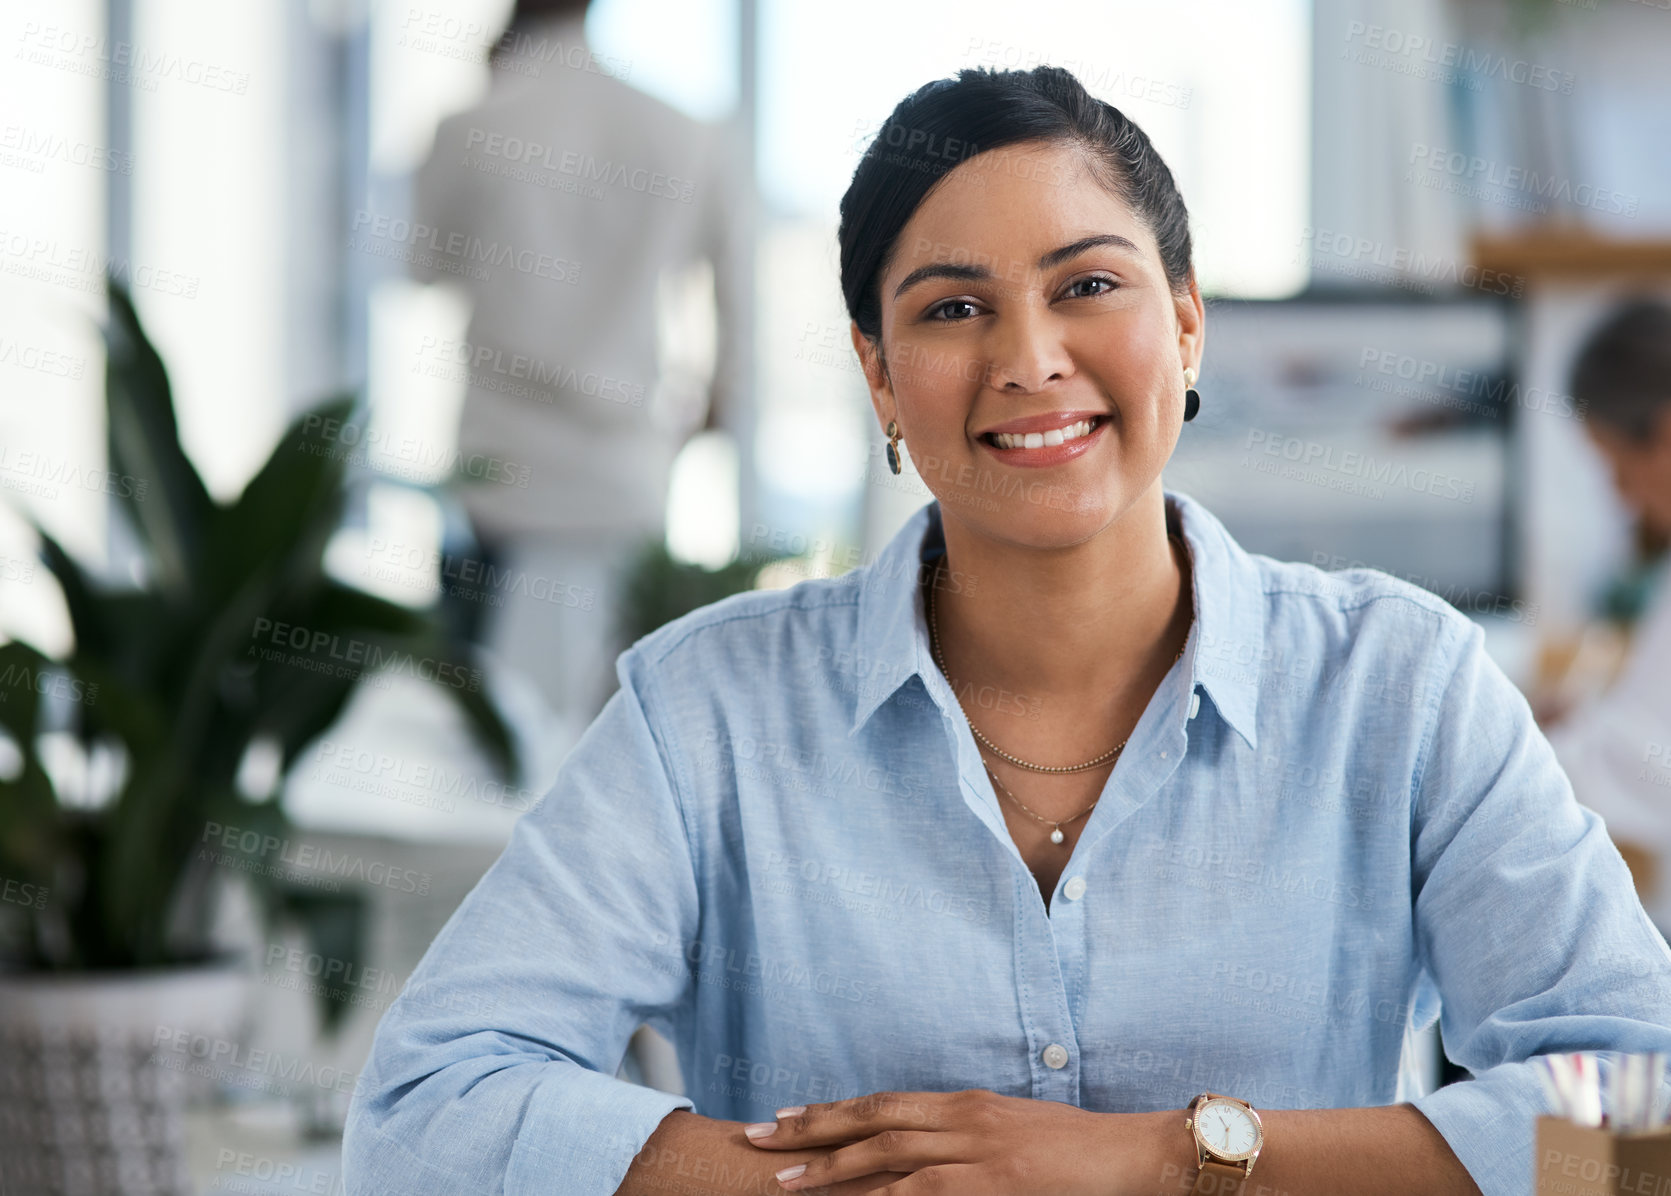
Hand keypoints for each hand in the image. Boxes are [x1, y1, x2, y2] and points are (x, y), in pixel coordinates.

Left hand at [743, 1088, 1156, 1194]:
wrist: (1137, 1156)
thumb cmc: (1080, 1153)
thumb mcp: (1013, 1134)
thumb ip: (967, 1139)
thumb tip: (924, 1156)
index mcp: (967, 1103)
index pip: (883, 1102)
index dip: (831, 1110)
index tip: (786, 1115)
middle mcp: (964, 1118)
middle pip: (871, 1119)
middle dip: (809, 1129)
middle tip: (757, 1137)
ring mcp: (977, 1150)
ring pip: (886, 1155)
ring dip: (830, 1169)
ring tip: (783, 1181)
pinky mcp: (994, 1182)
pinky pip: (924, 1192)